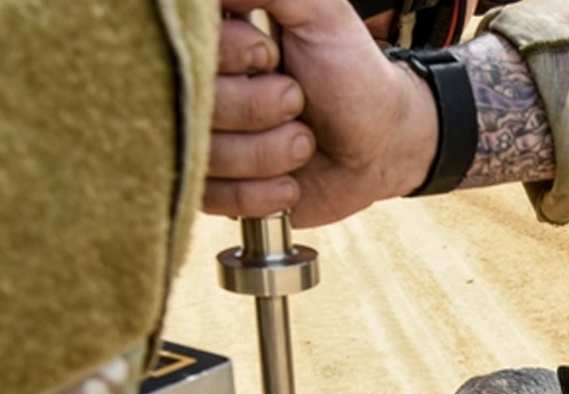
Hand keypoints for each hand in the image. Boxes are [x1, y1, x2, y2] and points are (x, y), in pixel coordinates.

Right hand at [206, 0, 438, 223]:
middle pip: (193, 105)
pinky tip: (290, 182)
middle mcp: (201, 88)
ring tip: (304, 141)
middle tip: (298, 102)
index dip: (233, 59)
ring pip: (205, 155)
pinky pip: (212, 199)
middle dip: (259, 109)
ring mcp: (206, 139)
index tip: (271, 56)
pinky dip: (261, 193)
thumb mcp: (320, 12)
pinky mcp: (216, 188)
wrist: (382, 141)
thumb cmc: (351, 69)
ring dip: (268, 153)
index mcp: (215, 41)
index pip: (185, 50)